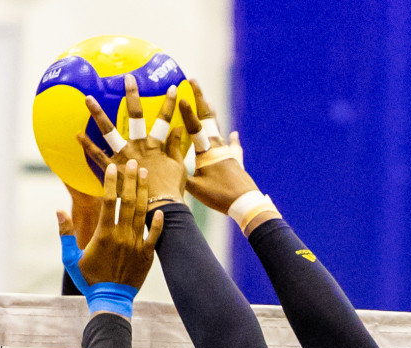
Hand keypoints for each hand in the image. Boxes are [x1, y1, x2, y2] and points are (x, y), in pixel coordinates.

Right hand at [57, 160, 163, 290]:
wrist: (109, 301)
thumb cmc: (88, 279)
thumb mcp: (70, 258)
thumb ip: (65, 234)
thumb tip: (58, 211)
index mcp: (103, 234)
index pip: (108, 201)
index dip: (110, 183)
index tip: (112, 168)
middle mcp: (121, 236)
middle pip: (128, 201)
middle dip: (130, 180)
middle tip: (133, 163)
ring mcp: (136, 245)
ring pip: (142, 213)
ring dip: (143, 192)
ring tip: (144, 175)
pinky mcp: (147, 255)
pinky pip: (154, 235)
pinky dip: (157, 222)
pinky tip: (159, 209)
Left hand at [77, 74, 188, 206]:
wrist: (159, 209)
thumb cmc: (171, 191)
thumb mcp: (177, 168)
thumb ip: (175, 147)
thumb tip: (179, 128)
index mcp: (156, 146)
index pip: (164, 120)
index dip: (169, 104)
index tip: (172, 87)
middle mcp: (139, 147)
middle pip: (135, 117)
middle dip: (132, 96)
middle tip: (127, 78)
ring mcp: (124, 157)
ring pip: (110, 131)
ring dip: (98, 114)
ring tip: (89, 98)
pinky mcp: (113, 170)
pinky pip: (97, 156)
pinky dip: (87, 145)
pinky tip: (77, 134)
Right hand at [177, 79, 260, 218]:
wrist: (245, 202)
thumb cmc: (218, 196)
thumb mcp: (194, 189)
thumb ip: (180, 174)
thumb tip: (165, 165)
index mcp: (206, 152)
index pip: (194, 128)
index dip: (186, 112)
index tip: (180, 96)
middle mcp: (218, 147)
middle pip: (208, 118)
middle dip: (199, 98)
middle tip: (193, 81)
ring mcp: (228, 152)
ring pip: (218, 127)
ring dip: (210, 113)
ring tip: (206, 102)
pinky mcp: (236, 160)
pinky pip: (233, 145)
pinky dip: (232, 139)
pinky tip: (234, 133)